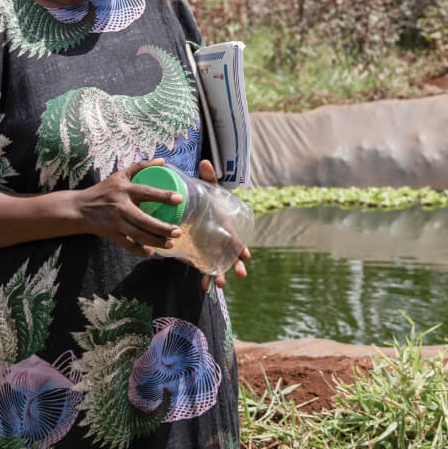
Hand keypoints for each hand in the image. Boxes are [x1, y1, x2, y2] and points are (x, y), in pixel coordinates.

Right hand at [74, 158, 182, 257]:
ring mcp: (115, 223)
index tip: (179, 199)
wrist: (80, 208)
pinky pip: (128, 245)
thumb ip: (141, 166)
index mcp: (124, 190)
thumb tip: (162, 161)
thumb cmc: (103, 190)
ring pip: (138, 235)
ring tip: (171, 243)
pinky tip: (152, 251)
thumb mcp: (120, 175)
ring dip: (156, 241)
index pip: (146, 192)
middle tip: (178, 231)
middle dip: (162, 227)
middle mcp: (120, 207)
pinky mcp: (111, 235)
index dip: (163, 195)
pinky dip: (140, 250)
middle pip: (144, 220)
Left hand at [196, 159, 250, 290]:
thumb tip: (205, 161)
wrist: (200, 210)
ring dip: (220, 275)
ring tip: (218, 285)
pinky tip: (204, 287)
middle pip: (232, 257)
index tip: (246, 256)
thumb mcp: (209, 189)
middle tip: (240, 275)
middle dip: (236, 266)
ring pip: (220, 266)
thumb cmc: (209, 200)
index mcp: (227, 228)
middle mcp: (224, 242)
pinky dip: (206, 277)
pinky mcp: (205, 255)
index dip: (242, 248)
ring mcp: (215, 250)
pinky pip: (207, 269)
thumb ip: (209, 177)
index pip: (238, 239)